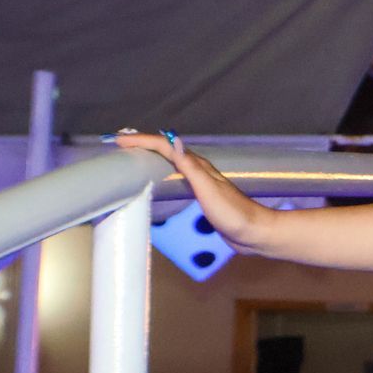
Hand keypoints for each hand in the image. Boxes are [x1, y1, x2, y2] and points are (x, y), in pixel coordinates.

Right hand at [100, 129, 270, 250]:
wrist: (254, 232)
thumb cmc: (233, 213)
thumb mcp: (208, 189)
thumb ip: (191, 167)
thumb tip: (175, 141)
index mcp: (197, 165)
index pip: (164, 145)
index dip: (141, 140)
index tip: (119, 140)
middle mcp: (197, 170)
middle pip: (166, 149)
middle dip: (143, 143)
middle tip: (120, 142)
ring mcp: (199, 182)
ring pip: (170, 161)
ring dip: (150, 154)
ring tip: (132, 154)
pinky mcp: (200, 195)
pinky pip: (174, 176)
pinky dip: (161, 170)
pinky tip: (157, 177)